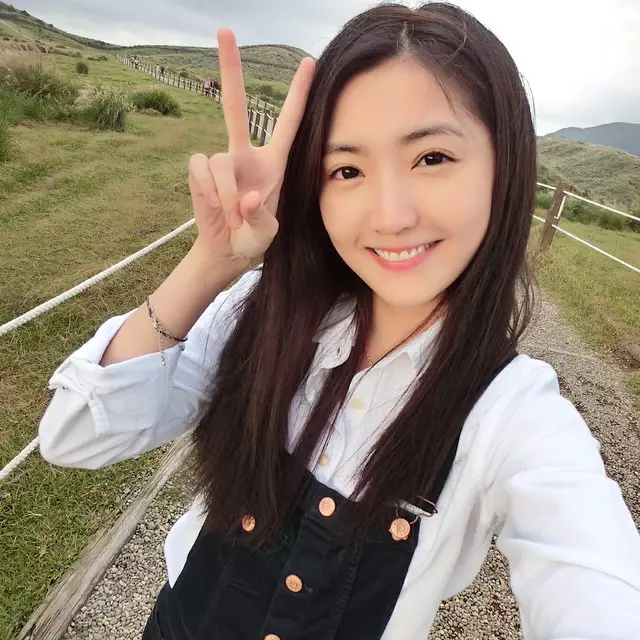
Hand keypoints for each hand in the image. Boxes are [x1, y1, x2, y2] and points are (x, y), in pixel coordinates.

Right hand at [188, 28, 314, 262]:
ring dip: (226, 193)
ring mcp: (220, 161)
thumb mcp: (268, 234)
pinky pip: (200, 168)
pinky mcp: (199, 171)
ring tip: (233, 217)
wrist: (227, 250)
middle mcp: (245, 154)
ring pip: (219, 160)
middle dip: (230, 69)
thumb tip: (245, 197)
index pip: (288, 122)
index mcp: (274, 163)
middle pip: (235, 105)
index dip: (297, 93)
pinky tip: (215, 206)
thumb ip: (261, 218)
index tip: (309, 61)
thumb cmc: (254, 239)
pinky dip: (208, 190)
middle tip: (225, 30)